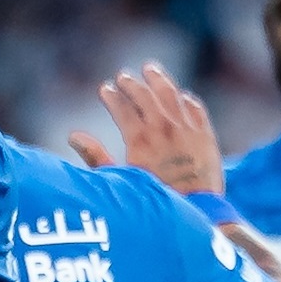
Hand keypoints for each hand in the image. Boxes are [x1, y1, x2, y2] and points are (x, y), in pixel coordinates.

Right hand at [85, 61, 225, 195]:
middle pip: (145, 95)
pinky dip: (186, 99)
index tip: (104, 89)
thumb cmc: (155, 201)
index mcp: (140, 139)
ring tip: (151, 69)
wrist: (197, 212)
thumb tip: (74, 136)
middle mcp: (164, 128)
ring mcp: (187, 129)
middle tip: (123, 76)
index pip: (121, 106)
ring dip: (159, 80)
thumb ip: (97, 157)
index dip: (111, 95)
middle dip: (131, 83)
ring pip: (172, 94)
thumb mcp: (121, 181)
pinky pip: (196, 109)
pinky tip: (181, 96)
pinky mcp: (206, 136)